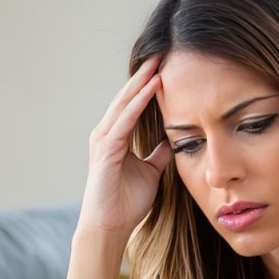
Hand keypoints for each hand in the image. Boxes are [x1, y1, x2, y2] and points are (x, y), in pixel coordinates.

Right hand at [77, 53, 173, 240]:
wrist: (110, 228)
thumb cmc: (126, 204)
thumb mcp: (151, 172)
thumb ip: (159, 154)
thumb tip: (175, 139)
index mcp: (116, 137)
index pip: (134, 104)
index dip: (150, 84)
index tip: (168, 66)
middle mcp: (107, 133)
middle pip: (128, 96)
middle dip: (145, 74)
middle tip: (163, 51)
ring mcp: (104, 140)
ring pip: (125, 103)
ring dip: (142, 81)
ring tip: (159, 60)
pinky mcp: (106, 150)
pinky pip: (125, 120)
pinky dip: (139, 102)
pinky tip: (153, 86)